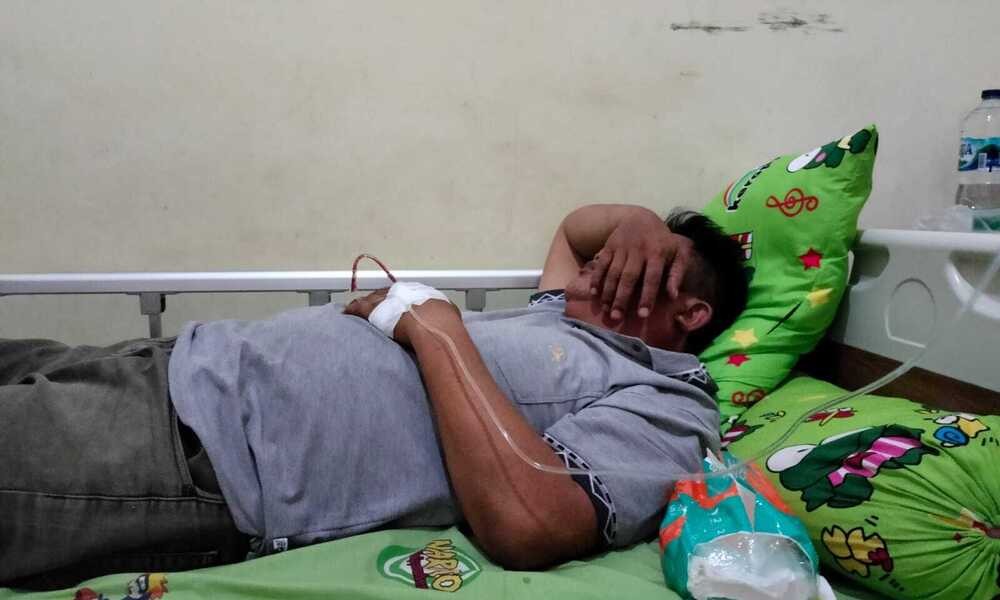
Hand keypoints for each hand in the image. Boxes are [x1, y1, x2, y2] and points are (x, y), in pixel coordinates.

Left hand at [343, 288, 459, 345]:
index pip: (404, 292)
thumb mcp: (449, 313)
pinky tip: (346, 312)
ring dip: (364, 304)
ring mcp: (387, 299)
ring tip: (357, 307)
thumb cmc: (443, 321)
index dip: (397, 298)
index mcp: (419, 290)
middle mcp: (401, 291)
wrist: (433, 325)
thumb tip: (446, 315)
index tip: (394, 303)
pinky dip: (352, 310)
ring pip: (371, 299)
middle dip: (379, 299)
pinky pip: (359, 308)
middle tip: (374, 305)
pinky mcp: (375, 310)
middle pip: (386, 293)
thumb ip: (444, 312)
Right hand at [590, 211, 693, 319]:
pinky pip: (601, 264)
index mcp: (657, 253)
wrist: (641, 218)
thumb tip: (673, 296)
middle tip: (616, 317)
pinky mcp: (609, 246)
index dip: (647, 297)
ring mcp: (621, 247)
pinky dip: (596, 279)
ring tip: (606, 310)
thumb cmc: (662, 242)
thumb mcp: (677, 253)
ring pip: (613, 272)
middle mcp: (638, 250)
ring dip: (608, 292)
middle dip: (622, 298)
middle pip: (628, 277)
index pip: (652, 278)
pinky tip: (594, 294)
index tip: (642, 315)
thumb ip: (677, 274)